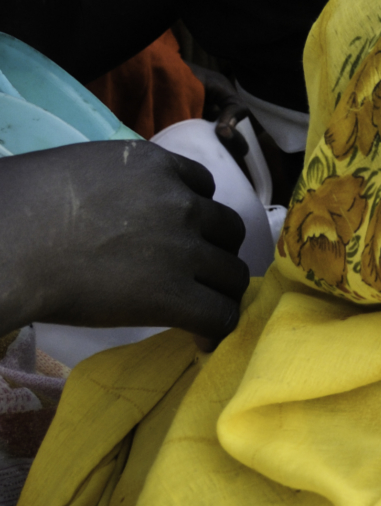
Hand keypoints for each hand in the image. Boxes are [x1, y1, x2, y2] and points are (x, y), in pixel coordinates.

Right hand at [0, 142, 248, 342]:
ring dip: (221, 292)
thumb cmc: (14, 205)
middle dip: (216, 251)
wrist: (4, 244)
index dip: (197, 215)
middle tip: (198, 274)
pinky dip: (217, 330)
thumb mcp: (78, 169)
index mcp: (154, 165)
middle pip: (227, 229)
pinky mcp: (173, 294)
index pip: (203, 187)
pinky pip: (220, 315)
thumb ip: (117, 183)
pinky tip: (201, 340)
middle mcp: (179, 201)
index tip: (186, 235)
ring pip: (232, 274)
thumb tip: (115, 205)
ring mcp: (182, 247)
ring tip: (203, 309)